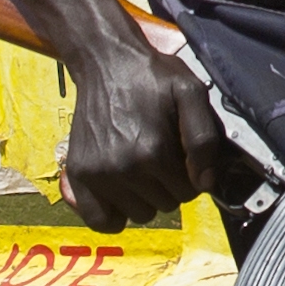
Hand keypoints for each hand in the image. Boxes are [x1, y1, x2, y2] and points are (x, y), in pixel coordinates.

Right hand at [62, 44, 225, 232]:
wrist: (105, 63)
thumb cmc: (150, 77)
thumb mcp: (191, 94)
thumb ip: (204, 139)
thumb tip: (206, 182)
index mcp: (153, 152)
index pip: (190, 191)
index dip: (191, 174)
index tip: (181, 154)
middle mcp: (123, 168)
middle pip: (167, 205)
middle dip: (170, 185)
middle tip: (160, 155)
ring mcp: (98, 175)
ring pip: (140, 214)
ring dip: (146, 197)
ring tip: (141, 166)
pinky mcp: (79, 175)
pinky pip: (100, 222)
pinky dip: (114, 216)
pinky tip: (122, 194)